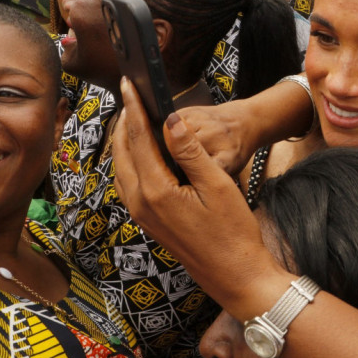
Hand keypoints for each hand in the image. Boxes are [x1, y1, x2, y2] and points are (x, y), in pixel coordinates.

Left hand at [113, 77, 280, 302]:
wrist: (235, 275)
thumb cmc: (233, 232)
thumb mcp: (217, 186)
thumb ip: (190, 151)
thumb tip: (169, 121)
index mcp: (156, 191)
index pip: (138, 139)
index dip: (133, 108)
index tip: (128, 83)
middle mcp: (141, 203)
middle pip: (122, 152)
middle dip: (123, 121)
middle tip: (128, 94)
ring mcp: (143, 215)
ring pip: (123, 169)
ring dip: (125, 141)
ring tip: (133, 117)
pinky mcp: (150, 222)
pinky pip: (130, 183)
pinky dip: (132, 160)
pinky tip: (145, 153)